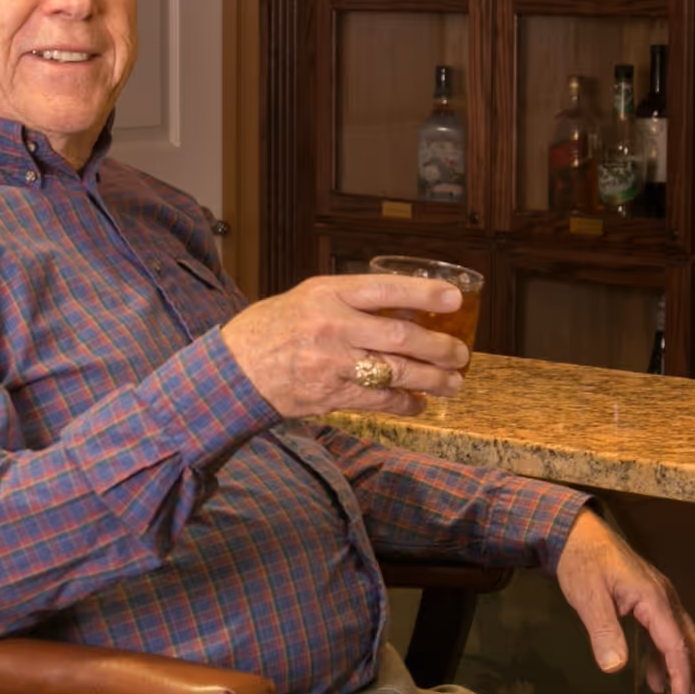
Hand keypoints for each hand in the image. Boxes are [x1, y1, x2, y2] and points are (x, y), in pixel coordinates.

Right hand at [218, 274, 469, 417]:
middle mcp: (331, 327)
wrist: (234, 369)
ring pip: (396, 372)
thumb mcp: (308, 298)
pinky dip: (404, 404)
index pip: (384, 289)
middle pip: (401, 337)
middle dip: (440, 347)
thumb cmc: (272, 329)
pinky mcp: (329, 395)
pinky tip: (418, 403)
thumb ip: (351, 301)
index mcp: (326, 294)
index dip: (424, 293)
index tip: (455, 298)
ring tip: (452, 383)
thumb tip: (406, 309)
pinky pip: (379, 400)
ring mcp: (331, 363)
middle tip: (460, 353)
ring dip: (432, 380)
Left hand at [555, 510, 694, 693]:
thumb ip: (603, 632)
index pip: (676, 646)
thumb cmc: (581, 560)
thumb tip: (615, 668)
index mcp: (654, 600)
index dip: (682, 678)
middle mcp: (665, 600)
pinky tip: (656, 680)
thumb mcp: (587, 596)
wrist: (575, 530)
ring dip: (686, 672)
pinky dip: (663, 659)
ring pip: (682, 641)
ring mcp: (658, 600)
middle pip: (693, 645)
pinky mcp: (647, 601)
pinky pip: (663, 634)